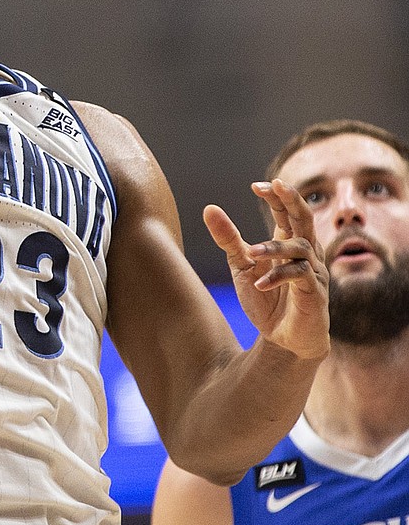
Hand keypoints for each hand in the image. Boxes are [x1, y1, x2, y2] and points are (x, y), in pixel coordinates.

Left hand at [204, 179, 329, 360]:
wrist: (282, 340)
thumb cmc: (266, 299)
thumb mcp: (241, 266)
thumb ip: (228, 239)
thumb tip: (209, 208)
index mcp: (288, 242)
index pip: (286, 210)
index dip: (276, 195)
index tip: (256, 186)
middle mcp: (305, 252)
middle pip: (304, 217)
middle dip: (293, 199)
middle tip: (278, 184)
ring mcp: (313, 271)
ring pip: (301, 246)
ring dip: (276, 248)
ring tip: (252, 252)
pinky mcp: (315, 292)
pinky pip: (301, 276)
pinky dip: (279, 276)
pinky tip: (259, 284)